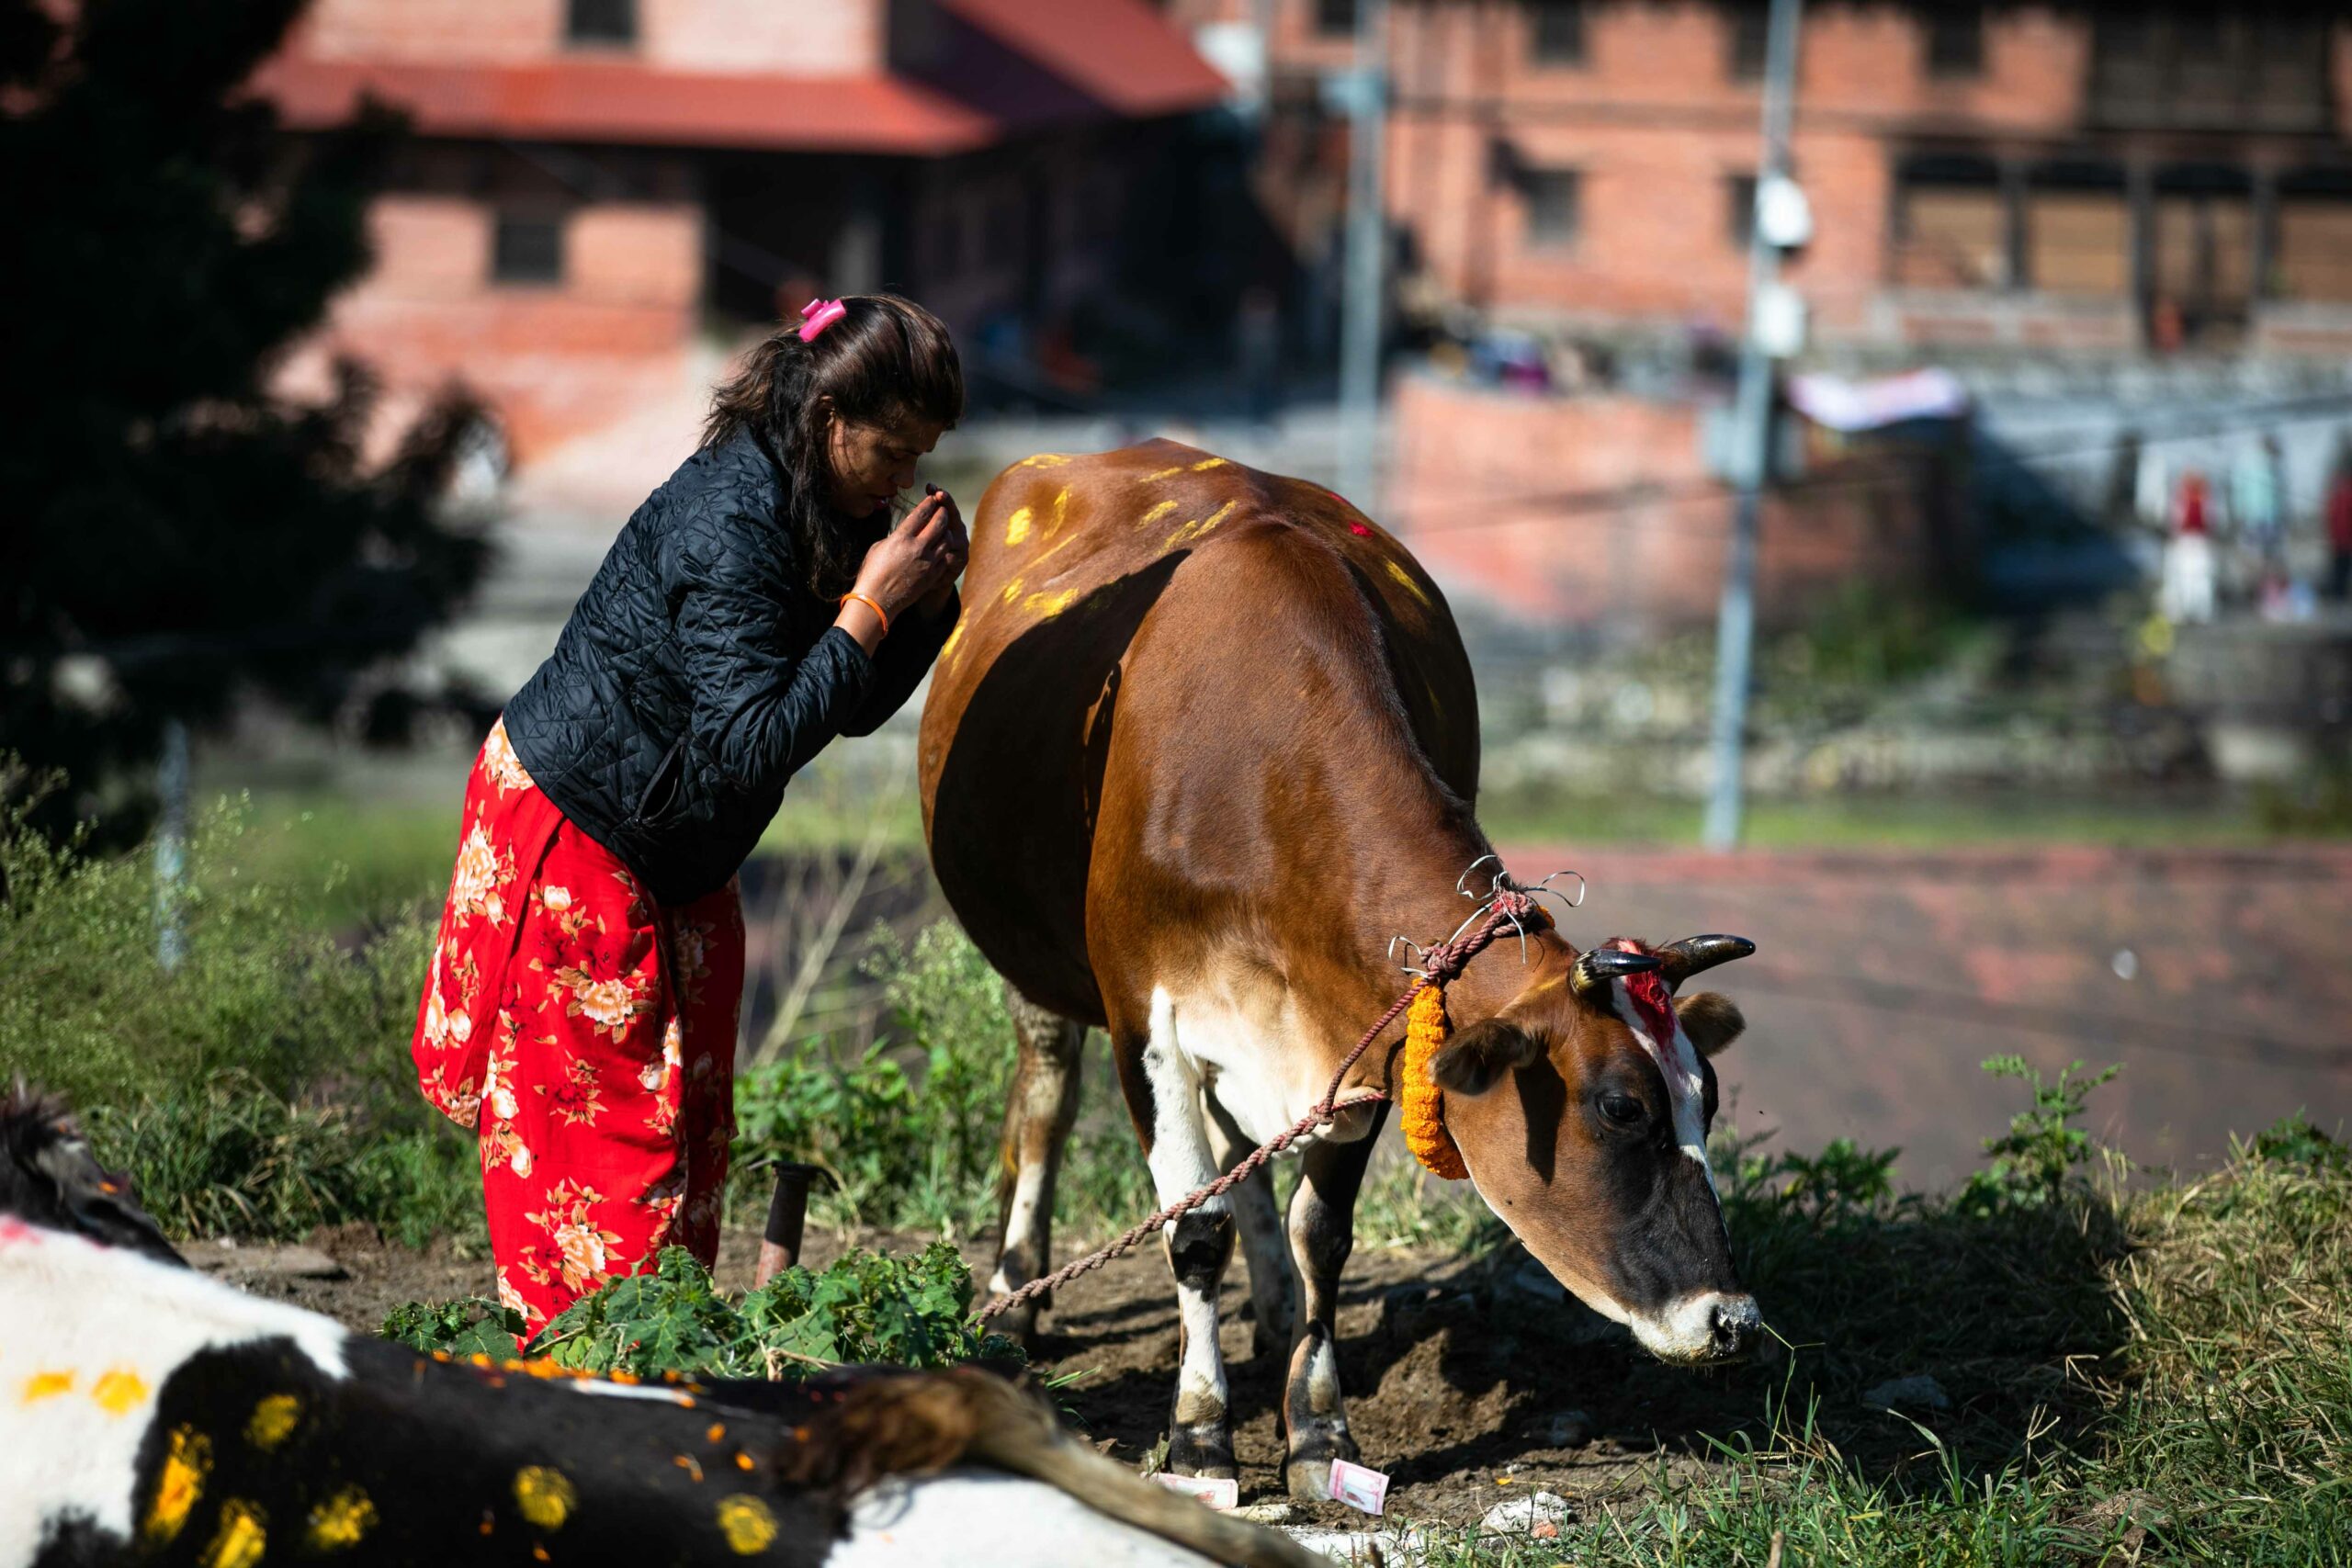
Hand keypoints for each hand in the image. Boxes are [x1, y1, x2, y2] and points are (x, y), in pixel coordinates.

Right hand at [849, 486, 964, 621]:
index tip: (932, 498)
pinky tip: (940, 548)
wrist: (877, 601)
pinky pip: (945, 558)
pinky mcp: (932, 576)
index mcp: (901, 538)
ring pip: (947, 540)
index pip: (921, 513)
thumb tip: (907, 531)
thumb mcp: (879, 547)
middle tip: (942, 510)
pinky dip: (944, 550)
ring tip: (942, 529)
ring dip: (946, 532)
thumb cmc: (872, 572)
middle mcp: (917, 548)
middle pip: (939, 523)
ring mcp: (927, 563)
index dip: (929, 503)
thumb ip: (896, 536)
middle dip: (942, 513)